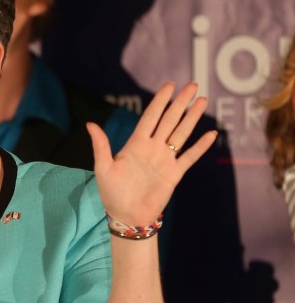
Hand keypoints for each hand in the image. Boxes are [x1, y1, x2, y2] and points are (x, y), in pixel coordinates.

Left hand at [87, 82, 216, 226]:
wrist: (127, 217)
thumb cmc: (111, 193)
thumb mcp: (103, 168)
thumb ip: (101, 146)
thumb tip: (90, 124)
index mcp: (135, 144)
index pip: (151, 117)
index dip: (160, 101)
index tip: (169, 85)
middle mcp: (152, 148)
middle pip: (170, 120)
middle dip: (181, 103)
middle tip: (193, 85)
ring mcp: (165, 160)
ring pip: (181, 134)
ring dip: (192, 118)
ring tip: (203, 101)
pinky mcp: (174, 174)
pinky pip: (190, 157)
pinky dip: (200, 146)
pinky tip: (211, 134)